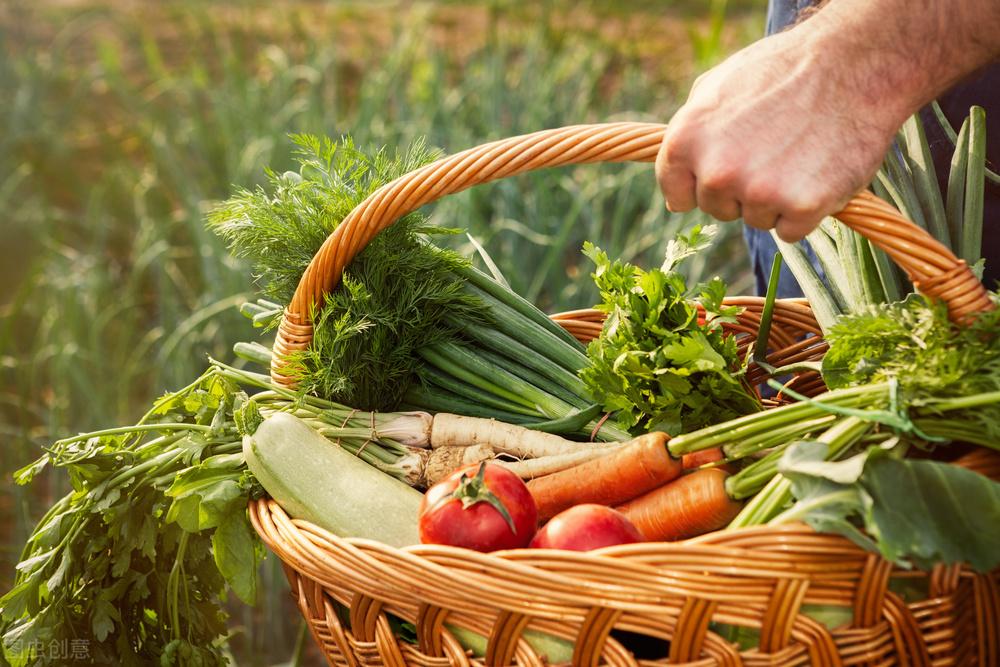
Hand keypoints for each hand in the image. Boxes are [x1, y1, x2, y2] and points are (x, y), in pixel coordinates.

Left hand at [655, 24, 901, 242]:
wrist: (853, 63)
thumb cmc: (782, 70)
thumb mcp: (717, 86)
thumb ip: (689, 133)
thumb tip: (675, 185)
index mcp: (686, 141)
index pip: (677, 194)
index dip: (701, 185)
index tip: (725, 171)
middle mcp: (717, 171)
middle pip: (718, 209)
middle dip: (741, 190)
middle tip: (773, 151)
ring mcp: (759, 192)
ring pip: (756, 220)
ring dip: (776, 199)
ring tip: (799, 154)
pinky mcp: (802, 207)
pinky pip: (790, 230)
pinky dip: (805, 211)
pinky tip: (817, 173)